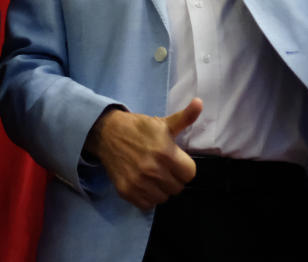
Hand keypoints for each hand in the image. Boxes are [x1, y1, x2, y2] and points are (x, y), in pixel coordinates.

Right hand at [87, 98, 202, 210]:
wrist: (107, 133)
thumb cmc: (139, 128)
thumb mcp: (164, 122)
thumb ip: (185, 117)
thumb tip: (200, 102)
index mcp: (165, 152)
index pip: (189, 174)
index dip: (185, 167)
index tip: (177, 162)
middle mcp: (153, 170)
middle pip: (178, 187)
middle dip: (174, 178)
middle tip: (165, 168)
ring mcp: (139, 182)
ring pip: (163, 198)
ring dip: (161, 189)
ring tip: (154, 176)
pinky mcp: (126, 191)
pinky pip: (147, 204)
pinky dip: (147, 197)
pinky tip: (144, 183)